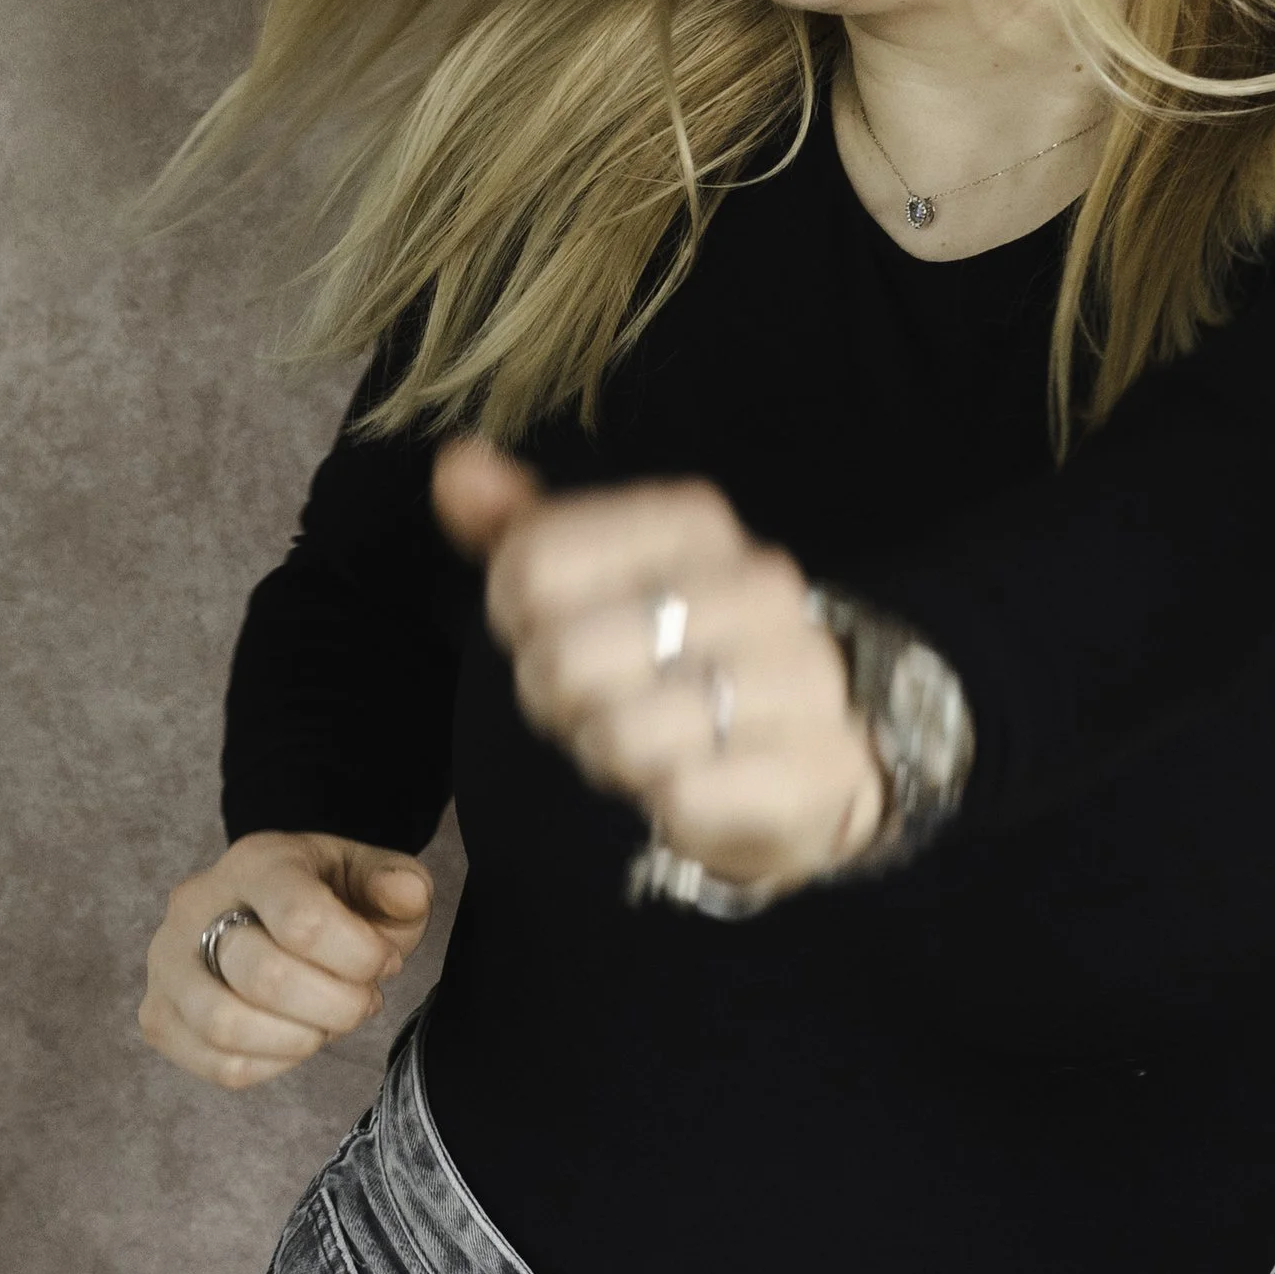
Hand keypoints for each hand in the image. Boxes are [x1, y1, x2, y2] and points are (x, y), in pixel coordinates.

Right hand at [139, 829, 434, 1090]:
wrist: (274, 914)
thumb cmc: (331, 899)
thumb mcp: (375, 878)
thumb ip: (400, 884)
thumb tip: (404, 896)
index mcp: (256, 861)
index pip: (303, 920)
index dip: (359, 957)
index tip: (384, 962)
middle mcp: (195, 905)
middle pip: (264, 977)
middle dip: (335, 1005)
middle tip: (362, 1001)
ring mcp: (167, 963)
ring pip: (225, 1026)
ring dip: (299, 1039)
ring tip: (325, 1022)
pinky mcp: (159, 1015)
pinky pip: (216, 1064)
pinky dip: (272, 1065)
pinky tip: (295, 1039)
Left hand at [432, 438, 885, 896]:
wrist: (821, 751)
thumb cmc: (686, 657)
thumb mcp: (600, 581)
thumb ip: (523, 529)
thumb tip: (454, 468)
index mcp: (695, 522)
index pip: (529, 564)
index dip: (516, 619)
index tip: (555, 632)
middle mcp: (757, 585)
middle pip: (562, 657)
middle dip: (558, 700)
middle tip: (601, 702)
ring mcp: (798, 674)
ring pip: (620, 733)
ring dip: (612, 755)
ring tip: (652, 742)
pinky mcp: (812, 766)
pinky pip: (680, 797)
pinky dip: (668, 805)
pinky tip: (698, 783)